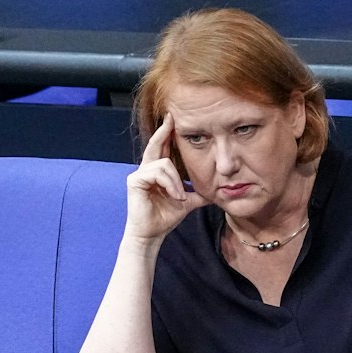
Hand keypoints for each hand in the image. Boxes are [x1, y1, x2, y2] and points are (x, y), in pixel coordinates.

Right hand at [125, 115, 202, 241]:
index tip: (174, 120)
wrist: (151, 234)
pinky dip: (170, 185)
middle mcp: (145, 170)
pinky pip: (158, 173)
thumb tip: (216, 191)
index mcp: (156, 172)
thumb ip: (198, 193)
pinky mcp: (135, 181)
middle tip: (172, 118)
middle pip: (155, 144)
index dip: (167, 134)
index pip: (162, 148)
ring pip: (164, 163)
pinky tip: (175, 196)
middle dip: (164, 131)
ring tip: (181, 197)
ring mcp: (138, 174)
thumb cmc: (165, 218)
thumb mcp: (186, 202)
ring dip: (177, 181)